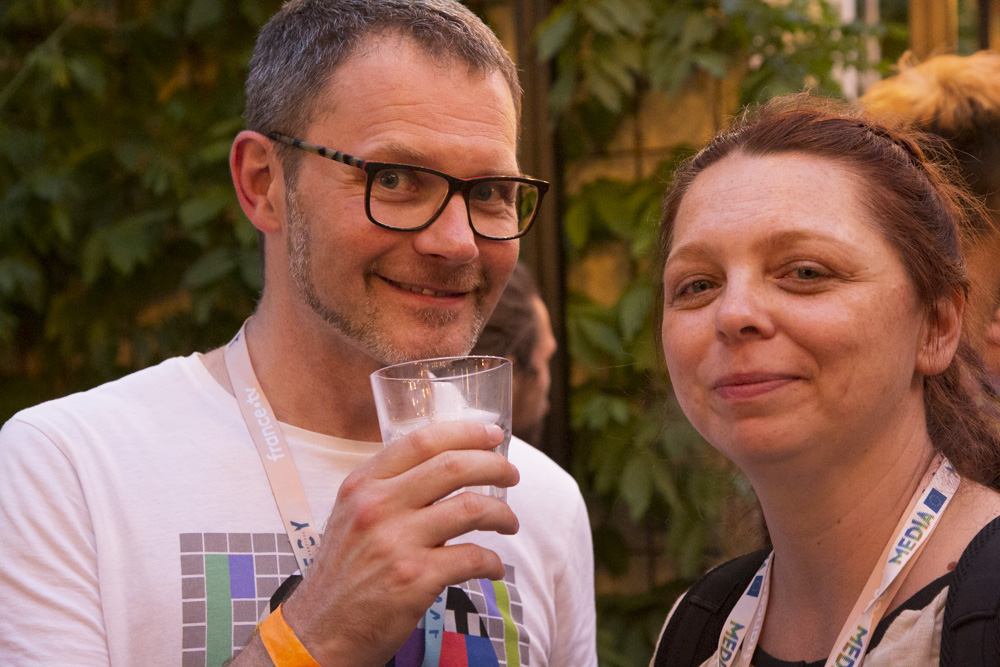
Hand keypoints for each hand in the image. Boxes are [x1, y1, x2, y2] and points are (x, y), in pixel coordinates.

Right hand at [281, 421, 518, 665]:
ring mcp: (396, 542)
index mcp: (363, 484)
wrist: (320, 631)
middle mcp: (377, 506)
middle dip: (495, 466)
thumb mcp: (351, 515)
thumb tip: (445, 464)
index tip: (493, 435)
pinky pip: (472, 558)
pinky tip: (493, 567)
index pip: (422, 441)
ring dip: (502, 514)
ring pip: (471, 507)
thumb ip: (388, 488)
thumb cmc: (343, 572)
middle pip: (453, 467)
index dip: (466, 433)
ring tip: (509, 523)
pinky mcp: (414, 579)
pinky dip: (492, 562)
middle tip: (512, 476)